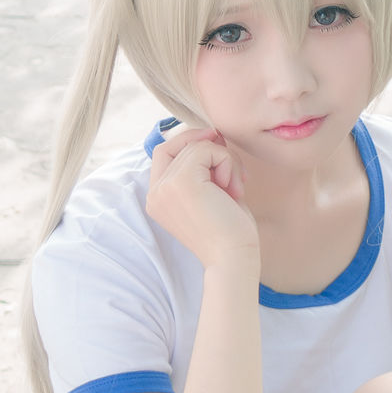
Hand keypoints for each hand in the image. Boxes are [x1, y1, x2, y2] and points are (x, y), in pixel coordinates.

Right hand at [146, 128, 259, 270]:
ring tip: (236, 188)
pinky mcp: (181, 182)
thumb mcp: (210, 195)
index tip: (217, 145)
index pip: (163, 152)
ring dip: (226, 160)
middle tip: (234, 169)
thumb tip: (212, 134)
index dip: (188, 141)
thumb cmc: (229, 231)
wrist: (234, 258)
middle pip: (177, 144)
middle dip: (210, 148)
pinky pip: (206, 149)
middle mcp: (155, 192)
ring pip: (197, 145)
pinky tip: (234, 190)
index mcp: (158, 198)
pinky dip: (227, 162)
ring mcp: (165, 187)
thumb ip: (203, 169)